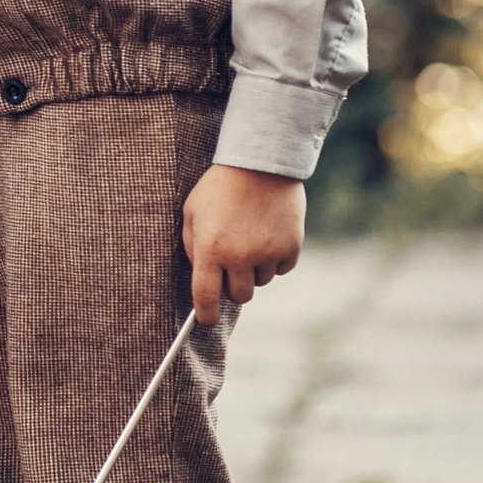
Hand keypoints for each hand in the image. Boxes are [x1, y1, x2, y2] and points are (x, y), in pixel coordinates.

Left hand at [180, 164, 304, 325]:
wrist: (260, 163)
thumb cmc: (220, 186)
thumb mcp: (192, 211)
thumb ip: (191, 244)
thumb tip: (200, 271)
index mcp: (210, 250)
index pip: (206, 296)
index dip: (205, 313)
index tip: (206, 319)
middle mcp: (240, 257)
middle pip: (239, 295)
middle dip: (233, 286)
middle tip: (230, 266)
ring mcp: (267, 254)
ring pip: (261, 282)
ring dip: (254, 270)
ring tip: (250, 239)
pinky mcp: (291, 248)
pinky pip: (281, 269)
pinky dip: (275, 260)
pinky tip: (268, 235)